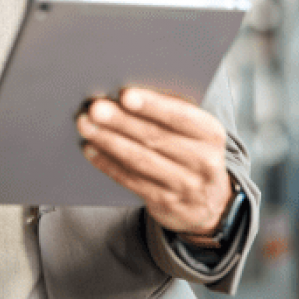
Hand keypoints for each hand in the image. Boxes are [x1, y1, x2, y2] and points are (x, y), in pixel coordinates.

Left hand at [76, 87, 231, 236]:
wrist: (210, 203)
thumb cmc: (195, 152)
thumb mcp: (198, 132)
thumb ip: (174, 113)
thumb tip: (128, 94)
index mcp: (211, 134)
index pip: (181, 117)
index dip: (153, 106)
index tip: (126, 95)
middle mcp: (202, 161)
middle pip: (155, 138)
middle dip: (122, 121)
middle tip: (96, 108)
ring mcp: (184, 186)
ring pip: (140, 160)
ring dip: (109, 141)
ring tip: (87, 125)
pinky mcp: (165, 203)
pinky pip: (131, 180)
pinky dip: (108, 164)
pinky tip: (91, 149)